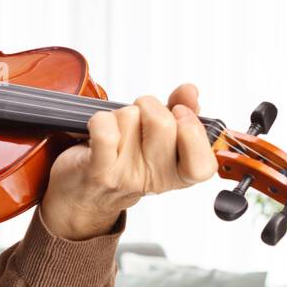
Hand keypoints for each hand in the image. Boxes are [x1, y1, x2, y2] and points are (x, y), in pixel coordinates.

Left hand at [39, 84, 217, 238]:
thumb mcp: (161, 142)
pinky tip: (98, 129)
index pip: (202, 164)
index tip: (180, 114)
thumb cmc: (124, 161)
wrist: (83, 196)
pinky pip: (104, 128)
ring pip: (130, 116)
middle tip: (140, 117)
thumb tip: (190, 91)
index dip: (193, 131)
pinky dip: (100, 119)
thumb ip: (183, 113)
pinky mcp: (98, 170)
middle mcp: (153, 180)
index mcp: (177, 175)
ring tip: (117, 132)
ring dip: (121, 114)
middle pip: (162, 123)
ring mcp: (125, 176)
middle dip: (149, 106)